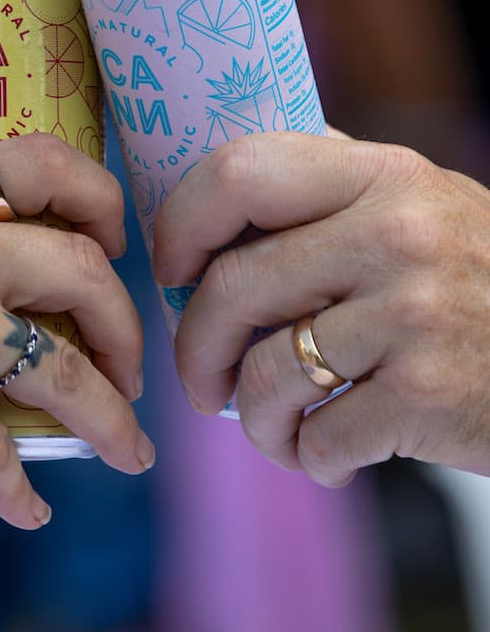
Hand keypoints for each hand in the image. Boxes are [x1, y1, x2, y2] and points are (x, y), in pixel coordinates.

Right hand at [0, 134, 151, 528]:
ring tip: (126, 449)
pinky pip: (6, 454)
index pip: (40, 162)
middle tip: (125, 365)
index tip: (113, 244)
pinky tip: (30, 509)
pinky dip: (22, 492)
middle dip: (122, 324)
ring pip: (68, 368)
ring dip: (110, 418)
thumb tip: (17, 297)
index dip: (98, 199)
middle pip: (82, 267)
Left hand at [153, 133, 489, 484]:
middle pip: (233, 287)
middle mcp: (395, 235)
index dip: (180, 224)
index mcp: (382, 175)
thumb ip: (334, 185)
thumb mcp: (423, 204)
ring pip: (265, 374)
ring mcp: (414, 316)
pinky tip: (327, 454)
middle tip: (201, 378)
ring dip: (249, 417)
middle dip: (195, 347)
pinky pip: (315, 437)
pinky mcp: (428, 398)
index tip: (172, 268)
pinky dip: (305, 459)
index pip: (238, 172)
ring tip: (270, 426)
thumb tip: (222, 186)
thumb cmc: (481, 283)